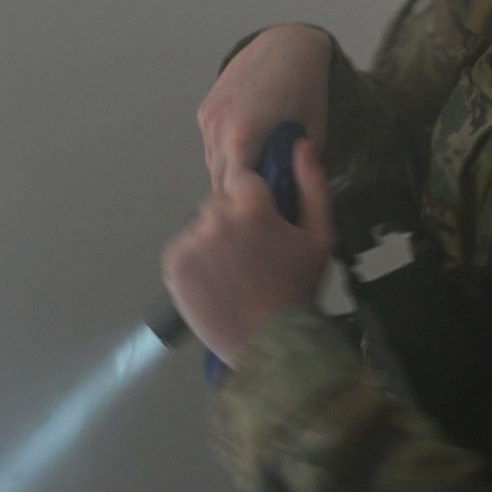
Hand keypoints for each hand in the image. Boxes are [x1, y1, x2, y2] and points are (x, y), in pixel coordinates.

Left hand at [160, 138, 334, 367]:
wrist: (270, 346)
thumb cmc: (298, 289)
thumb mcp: (319, 237)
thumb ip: (313, 185)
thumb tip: (300, 145)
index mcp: (250, 205)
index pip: (244, 179)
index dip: (255, 201)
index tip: (264, 226)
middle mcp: (214, 217)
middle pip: (220, 204)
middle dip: (234, 220)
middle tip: (252, 255)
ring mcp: (189, 242)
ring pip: (202, 226)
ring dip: (214, 239)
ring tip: (234, 271)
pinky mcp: (172, 265)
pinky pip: (184, 249)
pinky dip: (196, 260)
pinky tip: (216, 280)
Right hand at [198, 26, 332, 192]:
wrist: (288, 46)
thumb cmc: (305, 87)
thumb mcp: (314, 135)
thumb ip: (298, 170)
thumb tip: (292, 197)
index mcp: (243, 138)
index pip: (236, 194)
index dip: (252, 208)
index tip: (268, 215)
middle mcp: (218, 128)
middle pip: (220, 184)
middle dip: (241, 196)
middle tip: (264, 202)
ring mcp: (208, 118)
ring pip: (213, 166)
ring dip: (232, 175)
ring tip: (258, 175)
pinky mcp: (205, 111)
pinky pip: (211, 146)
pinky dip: (226, 155)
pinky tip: (248, 149)